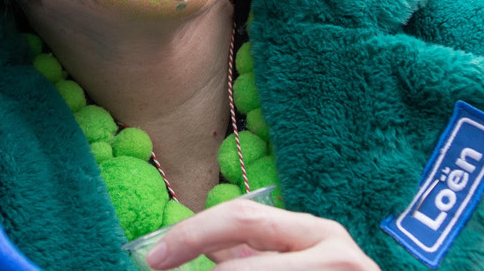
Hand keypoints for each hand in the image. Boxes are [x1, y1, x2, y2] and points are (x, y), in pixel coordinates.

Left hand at [145, 198, 378, 269]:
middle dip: (195, 257)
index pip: (241, 217)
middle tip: (155, 269)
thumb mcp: (294, 262)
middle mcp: (334, 255)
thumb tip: (183, 251)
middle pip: (244, 254)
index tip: (149, 256)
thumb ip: (250, 253)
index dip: (189, 234)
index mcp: (317, 233)